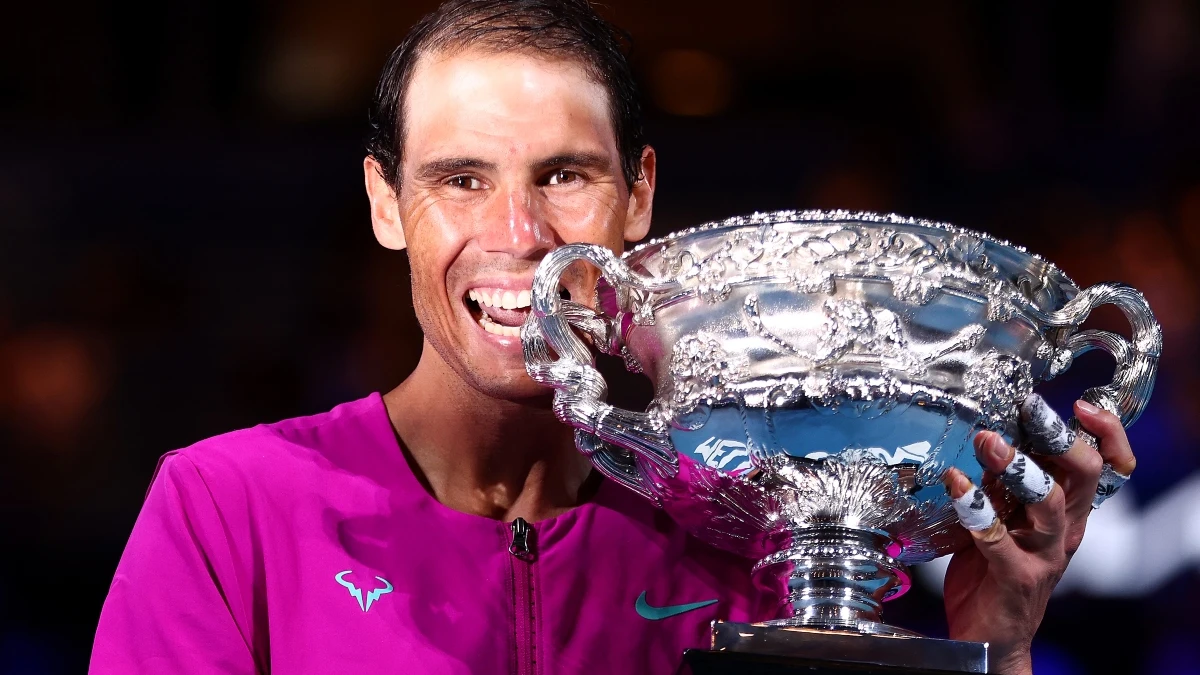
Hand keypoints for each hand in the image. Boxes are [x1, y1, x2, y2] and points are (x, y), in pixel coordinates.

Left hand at [941, 395, 1134, 674]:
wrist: (989, 636)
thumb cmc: (994, 569)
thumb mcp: (1003, 516)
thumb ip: (1002, 483)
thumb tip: (990, 436)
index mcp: (1069, 511)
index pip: (1107, 467)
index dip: (1104, 434)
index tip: (1079, 405)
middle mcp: (1065, 529)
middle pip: (1085, 477)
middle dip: (1059, 438)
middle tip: (1031, 410)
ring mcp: (1044, 554)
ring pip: (1051, 505)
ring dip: (1019, 468)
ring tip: (988, 441)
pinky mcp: (1015, 576)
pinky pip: (997, 538)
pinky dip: (975, 508)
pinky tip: (955, 483)